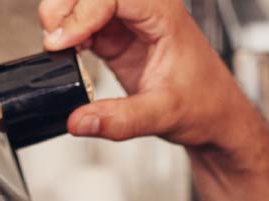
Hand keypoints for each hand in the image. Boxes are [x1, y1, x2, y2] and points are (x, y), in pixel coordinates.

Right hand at [37, 0, 265, 147]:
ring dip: (63, 18)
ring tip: (56, 47)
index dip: (83, 12)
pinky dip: (68, 34)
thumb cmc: (206, 105)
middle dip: (66, 7)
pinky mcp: (116, 38)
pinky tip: (66, 53)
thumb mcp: (164, 114)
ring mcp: (128, 23)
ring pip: (84, 2)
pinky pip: (83, 24)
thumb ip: (120, 119)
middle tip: (52, 39)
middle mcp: (145, 10)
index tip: (64, 41)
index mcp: (163, 13)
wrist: (216, 117)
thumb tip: (79, 121)